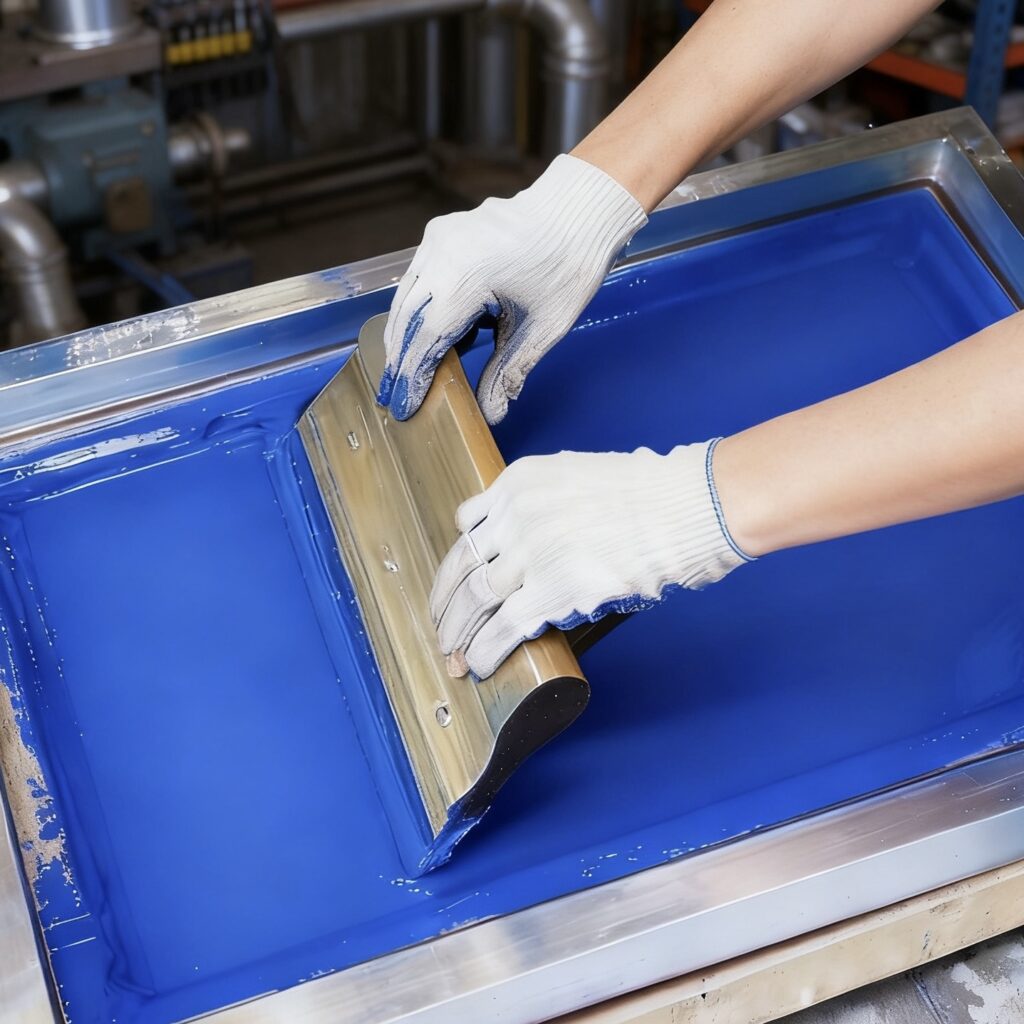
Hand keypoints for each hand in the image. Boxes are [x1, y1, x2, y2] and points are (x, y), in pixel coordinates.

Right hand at [377, 154, 646, 424]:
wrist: (579, 209)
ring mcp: (438, 239)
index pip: (427, 338)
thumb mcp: (542, 329)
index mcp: (466, 276)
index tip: (404, 405)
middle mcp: (442, 254)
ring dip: (402, 337)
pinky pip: (417, 278)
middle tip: (391, 395)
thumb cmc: (568, 266)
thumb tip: (491, 413)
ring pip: (406, 298)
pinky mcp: (440, 232)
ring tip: (400, 372)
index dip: (413, 376)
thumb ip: (509, 372)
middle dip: (399, 361)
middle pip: (407, 319)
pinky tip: (420, 336)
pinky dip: (416, 310)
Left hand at [429, 442, 750, 677]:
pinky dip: (485, 649)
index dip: (457, 563)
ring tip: (453, 654)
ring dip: (458, 631)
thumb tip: (533, 549)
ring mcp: (530, 550)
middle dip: (446, 600)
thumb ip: (546, 507)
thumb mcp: (579, 480)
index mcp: (519, 481)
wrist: (687, 505)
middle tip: (440, 625)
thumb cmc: (651, 494)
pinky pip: (502, 626)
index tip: (453, 583)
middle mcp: (515, 512)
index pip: (467, 523)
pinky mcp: (551, 588)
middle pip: (461, 563)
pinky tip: (479, 664)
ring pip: (474, 597)